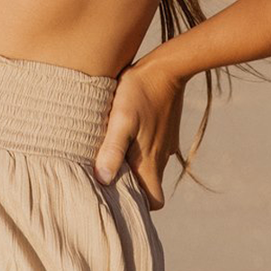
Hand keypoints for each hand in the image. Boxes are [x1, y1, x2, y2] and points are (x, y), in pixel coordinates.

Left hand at [92, 58, 184, 210]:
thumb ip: (113, 149)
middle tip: (106, 176)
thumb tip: (102, 179)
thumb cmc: (140, 91)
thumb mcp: (122, 119)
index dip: (139, 205)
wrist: (168, 66)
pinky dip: (138, 147)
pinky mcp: (163, 128)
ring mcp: (164, 142)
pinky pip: (151, 146)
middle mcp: (161, 156)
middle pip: (148, 184)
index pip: (154, 201)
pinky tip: (122, 133)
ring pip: (148, 165)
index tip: (117, 196)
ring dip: (132, 164)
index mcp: (151, 162)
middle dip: (130, 186)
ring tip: (108, 153)